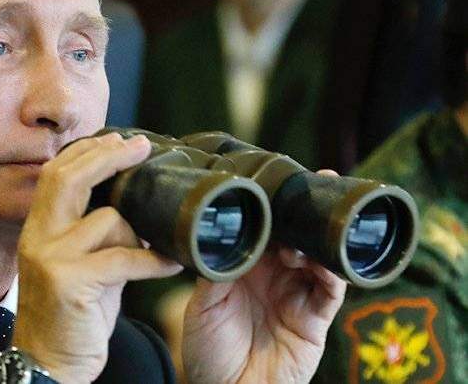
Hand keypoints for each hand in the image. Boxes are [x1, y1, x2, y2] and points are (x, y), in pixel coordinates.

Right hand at [12, 133, 182, 383]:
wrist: (47, 363)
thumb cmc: (69, 313)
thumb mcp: (73, 262)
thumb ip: (91, 229)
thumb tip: (129, 200)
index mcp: (37, 228)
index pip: (56, 173)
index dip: (89, 151)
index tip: (121, 139)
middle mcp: (37, 237)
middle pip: (69, 178)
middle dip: (109, 156)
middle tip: (142, 147)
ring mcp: (50, 258)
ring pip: (107, 219)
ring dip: (139, 232)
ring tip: (151, 248)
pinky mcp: (70, 282)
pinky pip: (125, 259)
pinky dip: (154, 261)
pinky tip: (170, 265)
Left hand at [182, 171, 346, 383]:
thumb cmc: (208, 351)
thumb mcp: (202, 304)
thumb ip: (215, 270)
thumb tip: (223, 236)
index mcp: (246, 267)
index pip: (265, 229)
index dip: (273, 206)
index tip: (276, 182)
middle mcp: (274, 276)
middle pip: (296, 236)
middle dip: (304, 212)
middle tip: (312, 185)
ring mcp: (297, 296)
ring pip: (318, 257)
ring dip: (315, 240)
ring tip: (302, 233)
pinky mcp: (315, 320)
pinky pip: (331, 291)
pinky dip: (332, 272)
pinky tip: (321, 260)